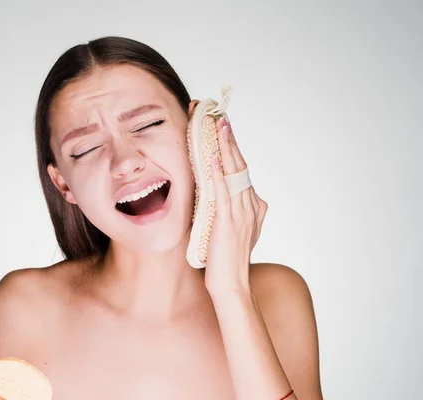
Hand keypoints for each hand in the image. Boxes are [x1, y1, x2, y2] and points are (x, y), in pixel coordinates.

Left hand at [204, 117, 267, 293]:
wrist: (231, 284)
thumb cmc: (227, 260)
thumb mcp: (232, 230)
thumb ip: (230, 211)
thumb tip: (220, 197)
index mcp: (252, 205)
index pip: (241, 169)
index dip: (231, 147)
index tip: (221, 127)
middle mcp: (250, 204)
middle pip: (239, 164)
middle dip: (228, 138)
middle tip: (219, 115)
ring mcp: (241, 212)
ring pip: (233, 172)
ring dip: (224, 147)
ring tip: (217, 124)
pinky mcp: (227, 220)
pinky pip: (224, 190)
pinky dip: (220, 171)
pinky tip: (215, 155)